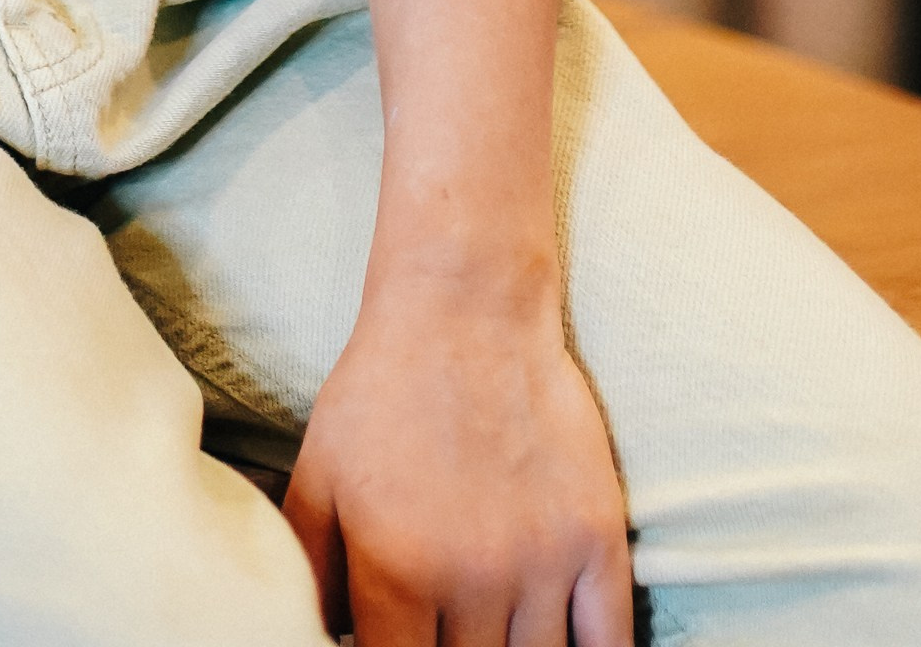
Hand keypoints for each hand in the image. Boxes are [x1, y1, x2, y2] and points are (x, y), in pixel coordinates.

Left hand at [284, 257, 631, 646]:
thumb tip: (316, 638)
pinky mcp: (597, 536)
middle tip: (450, 632)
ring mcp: (542, 560)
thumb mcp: (320, 473)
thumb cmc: (383, 389)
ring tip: (493, 632)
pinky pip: (610, 643)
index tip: (403, 644)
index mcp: (398, 570)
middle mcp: (473, 577)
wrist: (467, 306)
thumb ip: (310, 570)